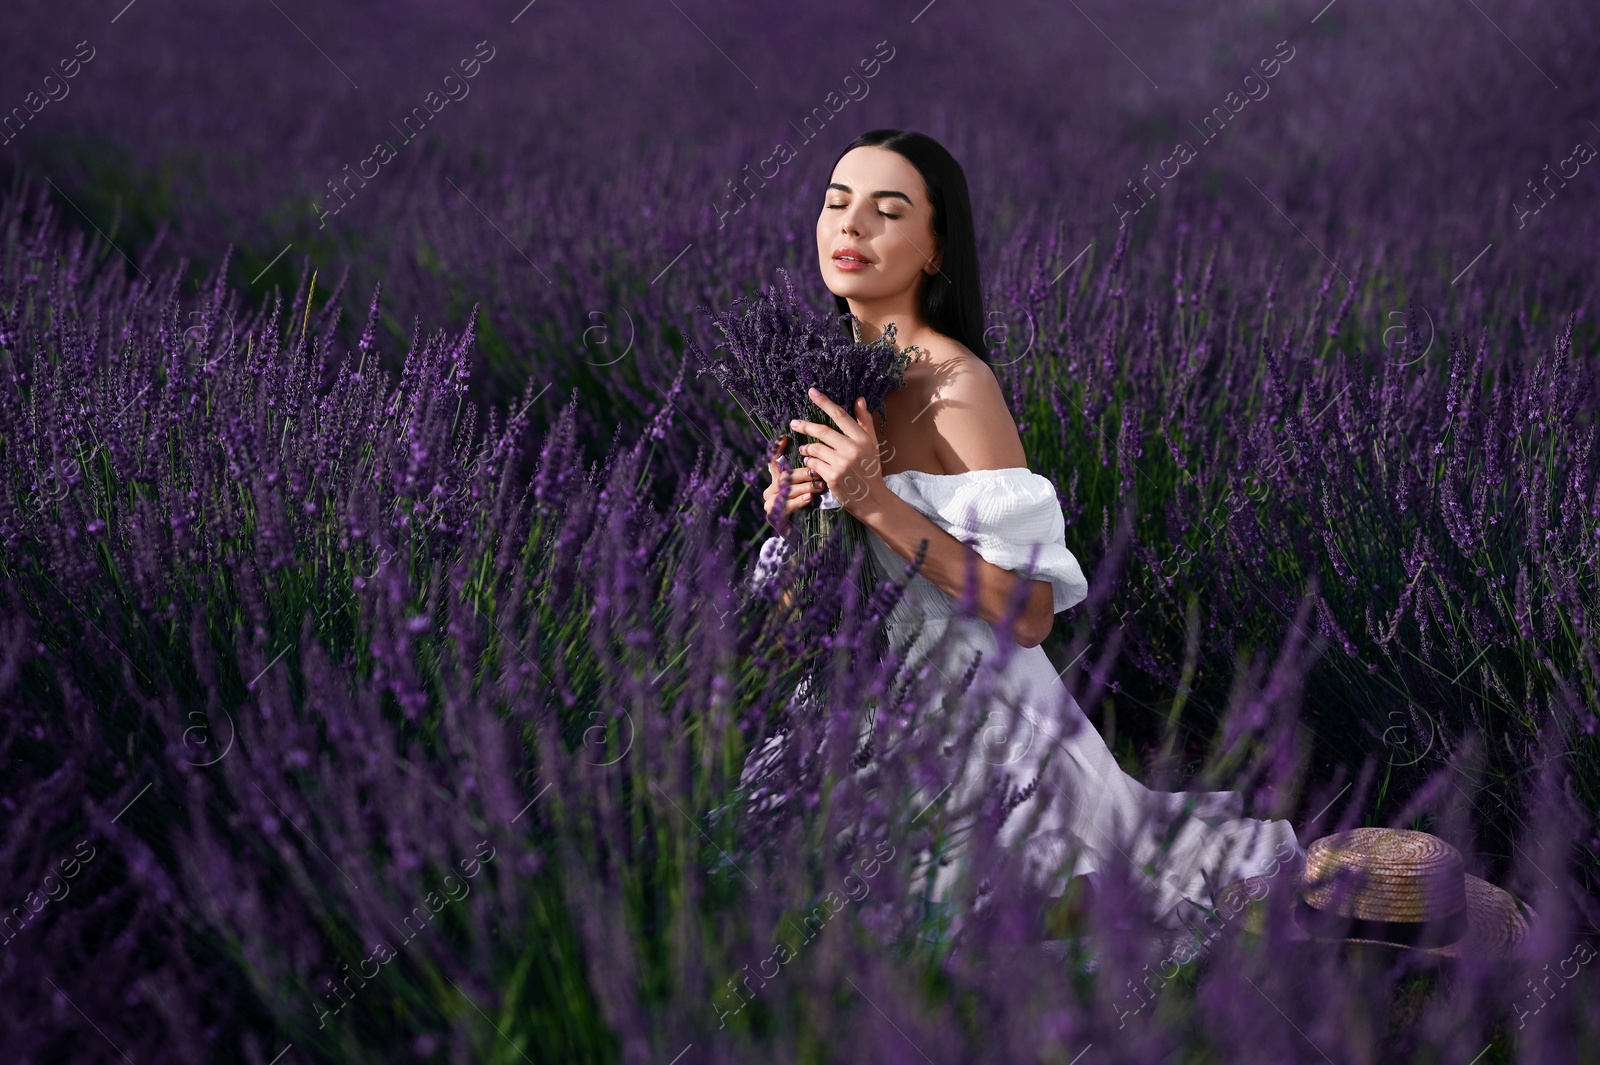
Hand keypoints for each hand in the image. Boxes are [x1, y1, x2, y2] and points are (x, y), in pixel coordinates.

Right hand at [761, 434, 821, 527]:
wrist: (800, 535)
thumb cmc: (808, 509)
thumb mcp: (809, 489)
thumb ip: (810, 475)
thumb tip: (821, 456)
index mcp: (777, 481)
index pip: (774, 462)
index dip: (777, 450)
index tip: (784, 438)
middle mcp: (771, 490)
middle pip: (785, 476)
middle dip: (803, 474)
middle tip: (818, 473)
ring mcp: (770, 503)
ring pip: (785, 490)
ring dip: (804, 487)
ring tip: (818, 487)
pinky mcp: (773, 517)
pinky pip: (786, 506)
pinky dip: (798, 501)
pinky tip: (809, 499)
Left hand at [788, 388, 886, 516]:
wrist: (872, 499)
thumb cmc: (870, 469)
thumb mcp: (872, 444)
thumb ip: (865, 422)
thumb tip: (859, 399)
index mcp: (862, 438)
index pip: (840, 415)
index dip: (824, 402)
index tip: (812, 391)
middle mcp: (852, 449)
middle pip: (822, 431)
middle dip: (805, 426)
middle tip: (794, 423)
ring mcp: (842, 463)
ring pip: (815, 448)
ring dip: (806, 448)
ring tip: (804, 449)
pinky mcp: (833, 477)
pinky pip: (814, 464)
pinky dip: (809, 462)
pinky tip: (811, 463)